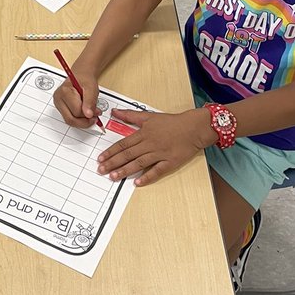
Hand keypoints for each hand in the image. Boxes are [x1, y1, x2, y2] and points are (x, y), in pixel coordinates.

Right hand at [53, 64, 99, 127]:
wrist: (81, 76)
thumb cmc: (85, 80)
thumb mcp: (91, 88)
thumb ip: (90, 102)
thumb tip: (88, 115)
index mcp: (64, 92)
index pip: (76, 111)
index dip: (88, 114)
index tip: (97, 112)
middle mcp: (58, 99)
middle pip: (70, 119)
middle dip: (84, 121)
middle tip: (94, 118)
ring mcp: (58, 104)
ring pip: (70, 121)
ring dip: (82, 121)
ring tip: (91, 114)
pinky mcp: (61, 108)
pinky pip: (70, 119)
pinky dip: (79, 119)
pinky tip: (85, 113)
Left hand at [96, 107, 213, 186]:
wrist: (194, 127)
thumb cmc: (172, 122)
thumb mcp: (149, 116)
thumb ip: (130, 115)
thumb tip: (115, 112)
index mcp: (143, 133)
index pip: (123, 144)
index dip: (111, 152)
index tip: (100, 158)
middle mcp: (149, 144)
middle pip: (128, 154)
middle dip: (113, 163)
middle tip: (101, 170)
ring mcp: (160, 154)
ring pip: (139, 163)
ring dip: (125, 170)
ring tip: (113, 176)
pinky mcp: (170, 162)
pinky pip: (157, 171)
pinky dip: (147, 177)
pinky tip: (137, 182)